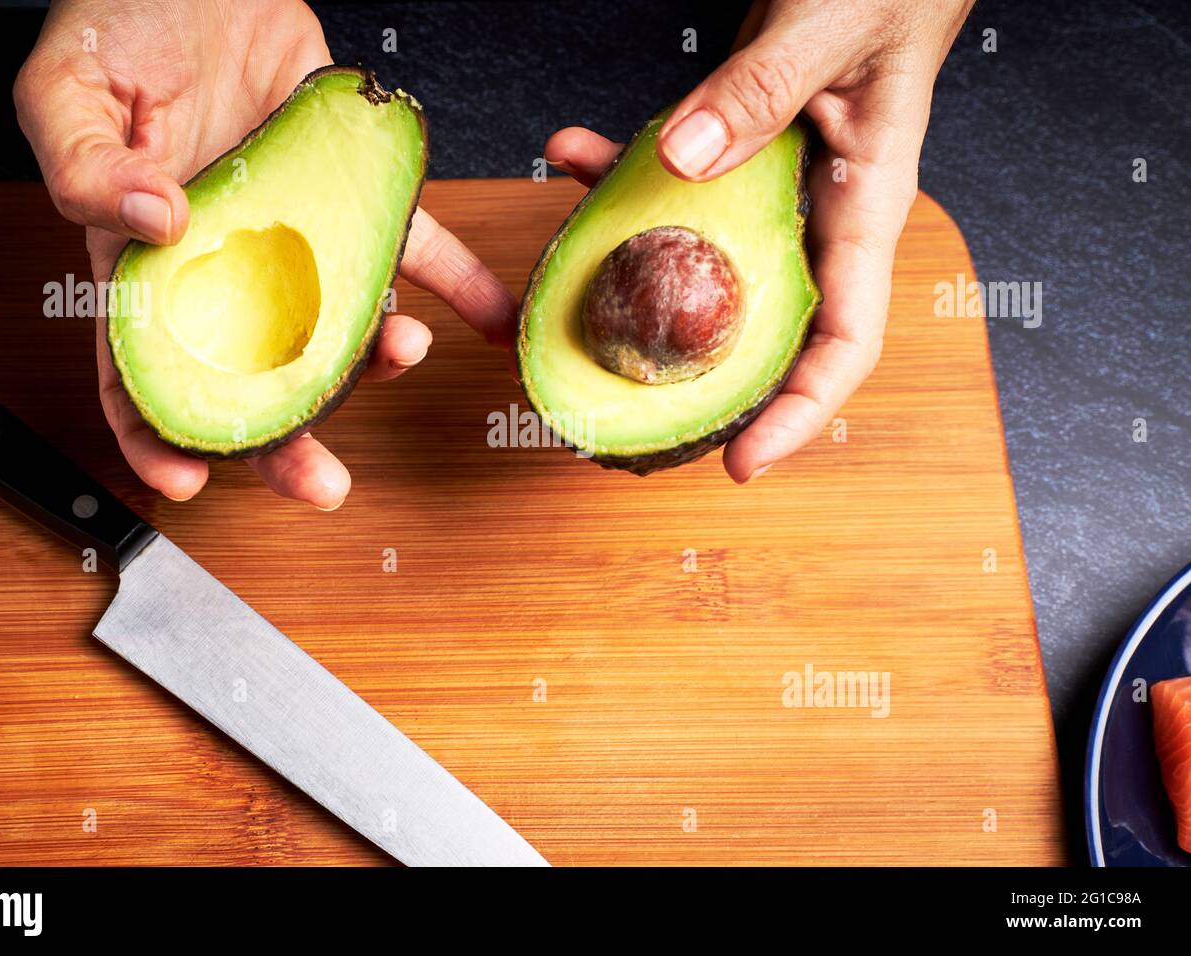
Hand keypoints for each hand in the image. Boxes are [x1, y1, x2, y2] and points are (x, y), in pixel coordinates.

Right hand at [14, 0, 514, 507]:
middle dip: (287, 439)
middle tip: (322, 484)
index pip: (142, 371)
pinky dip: (456, 281)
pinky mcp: (352, 194)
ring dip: (376, 357)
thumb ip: (86, 168)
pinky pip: (411, 243)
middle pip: (254, 376)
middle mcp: (228, 266)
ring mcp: (296, 237)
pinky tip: (483, 317)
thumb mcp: (67, 90)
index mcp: (142, 263)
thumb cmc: (120, 24)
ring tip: (403, 352)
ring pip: (339, 322)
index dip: (157, 435)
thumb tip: (154, 226)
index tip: (186, 480)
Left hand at [545, 0, 971, 482]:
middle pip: (765, 334)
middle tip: (626, 422)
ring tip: (566, 297)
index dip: (798, 414)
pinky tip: (570, 154)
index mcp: (864, 206)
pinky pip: (669, 189)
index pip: (845, 342)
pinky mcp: (732, 158)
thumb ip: (760, 93)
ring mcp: (770, 193)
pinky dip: (615, 179)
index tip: (740, 462)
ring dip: (632, 279)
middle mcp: (815, 216)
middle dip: (702, 384)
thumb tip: (684, 163)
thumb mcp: (828, 29)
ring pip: (702, 269)